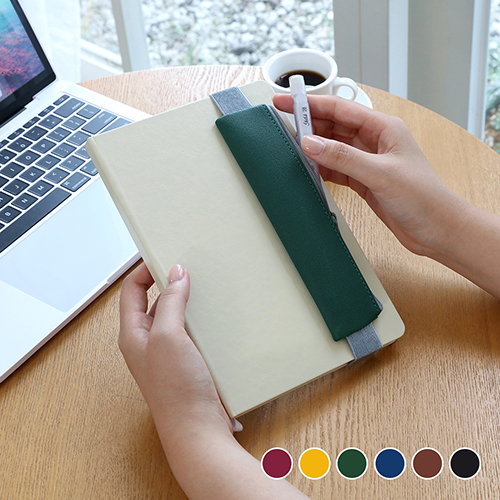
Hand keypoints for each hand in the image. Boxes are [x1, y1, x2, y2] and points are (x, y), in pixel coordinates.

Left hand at [119, 262, 232, 435]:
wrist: (198, 427)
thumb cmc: (175, 389)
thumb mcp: (168, 336)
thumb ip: (171, 302)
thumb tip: (176, 274)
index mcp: (133, 333)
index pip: (132, 291)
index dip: (145, 271)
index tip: (164, 255)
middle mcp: (147, 341)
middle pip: (154, 301)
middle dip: (170, 283)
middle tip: (190, 268)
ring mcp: (168, 350)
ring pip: (176, 315)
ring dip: (188, 302)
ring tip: (204, 287)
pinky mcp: (187, 359)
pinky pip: (191, 330)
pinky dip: (200, 319)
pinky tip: (214, 314)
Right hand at [273, 94, 471, 257]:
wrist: (436, 230)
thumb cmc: (423, 197)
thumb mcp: (380, 174)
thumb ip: (343, 157)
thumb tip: (310, 143)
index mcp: (384, 128)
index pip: (340, 109)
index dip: (312, 103)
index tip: (287, 101)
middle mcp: (375, 141)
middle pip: (334, 125)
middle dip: (309, 123)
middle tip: (283, 125)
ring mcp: (368, 161)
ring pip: (333, 147)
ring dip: (314, 146)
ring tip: (290, 146)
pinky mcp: (363, 180)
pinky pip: (336, 168)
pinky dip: (321, 167)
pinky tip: (308, 167)